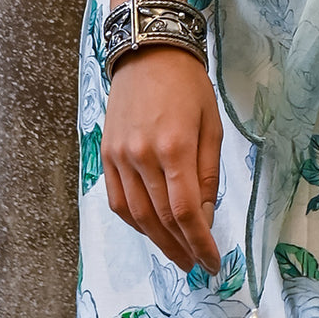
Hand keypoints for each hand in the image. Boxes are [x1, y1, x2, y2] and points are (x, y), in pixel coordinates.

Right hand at [103, 45, 221, 273]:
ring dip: (158, 241)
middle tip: (197, 264)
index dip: (200, 242)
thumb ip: (208, 174)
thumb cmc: (188, 86)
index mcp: (174, 147)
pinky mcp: (106, 155)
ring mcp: (120, 157)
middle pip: (161, 219)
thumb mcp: (211, 125)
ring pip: (137, 215)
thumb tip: (206, 216)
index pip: (186, 212)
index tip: (212, 262)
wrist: (148, 53)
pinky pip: (118, 201)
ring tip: (177, 253)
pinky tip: (150, 230)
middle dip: (182, 247)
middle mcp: (142, 156)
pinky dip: (134, 222)